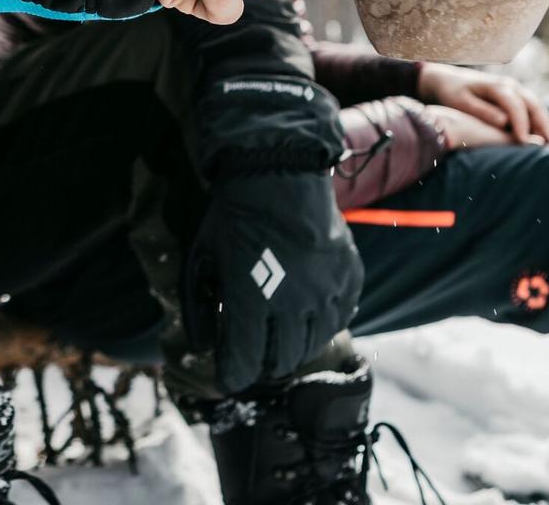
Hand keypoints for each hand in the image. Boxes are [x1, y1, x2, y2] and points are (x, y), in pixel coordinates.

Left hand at [185, 173, 363, 392]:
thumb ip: (198, 306)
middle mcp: (294, 304)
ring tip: (279, 336)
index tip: (228, 375)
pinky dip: (322, 323)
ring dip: (292, 347)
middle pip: (281, 362)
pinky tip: (307, 312)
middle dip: (262, 366)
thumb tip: (200, 346)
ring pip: (312, 345)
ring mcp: (327, 292)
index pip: (244, 364)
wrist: (280, 171)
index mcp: (252, 301)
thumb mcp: (202, 258)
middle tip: (253, 356)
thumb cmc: (234, 215)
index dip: (233, 376)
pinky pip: (339, 319)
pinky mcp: (349, 278)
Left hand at [418, 63, 548, 144]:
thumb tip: (504, 122)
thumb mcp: (461, 102)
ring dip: (546, 125)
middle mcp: (511, 86)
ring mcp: (516, 90)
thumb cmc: (453, 93)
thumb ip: (482, 111)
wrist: (449, 80)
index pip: (515, 105)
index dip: (521, 123)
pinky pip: (532, 110)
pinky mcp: (516, 98)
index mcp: (497, 86)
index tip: (524, 142)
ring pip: (537, 107)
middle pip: (534, 104)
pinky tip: (543, 140)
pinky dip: (540, 123)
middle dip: (544, 125)